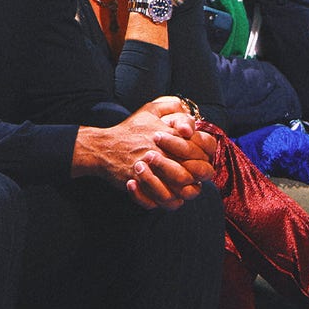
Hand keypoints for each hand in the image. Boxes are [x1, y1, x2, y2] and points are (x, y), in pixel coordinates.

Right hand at [74, 96, 214, 209]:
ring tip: (176, 185)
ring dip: (183, 189)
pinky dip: (166, 200)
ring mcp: (153, 170)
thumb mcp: (150, 110)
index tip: (195, 157)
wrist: (104, 147)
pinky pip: (163, 201)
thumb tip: (190, 119)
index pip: (203, 148)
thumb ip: (172, 107)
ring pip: (182, 189)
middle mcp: (165, 153)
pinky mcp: (143, 184)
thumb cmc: (130, 130)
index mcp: (171, 135)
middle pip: (196, 171)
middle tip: (189, 174)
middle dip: (196, 174)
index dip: (204, 155)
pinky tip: (164, 194)